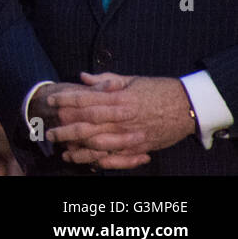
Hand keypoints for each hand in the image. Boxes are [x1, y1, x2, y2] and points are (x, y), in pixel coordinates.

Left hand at [43, 72, 194, 168]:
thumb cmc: (158, 89)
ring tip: (63, 151)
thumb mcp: (131, 80)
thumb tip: (82, 76)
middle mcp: (124, 118)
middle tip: (50, 132)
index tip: (51, 101)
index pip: (86, 100)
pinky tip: (88, 162)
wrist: (188, 106)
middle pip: (88, 125)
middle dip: (66, 129)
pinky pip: (118, 158)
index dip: (66, 101)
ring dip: (79, 149)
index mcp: (120, 99)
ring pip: (100, 145)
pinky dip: (102, 161)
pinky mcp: (141, 147)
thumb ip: (105, 80)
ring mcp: (132, 135)